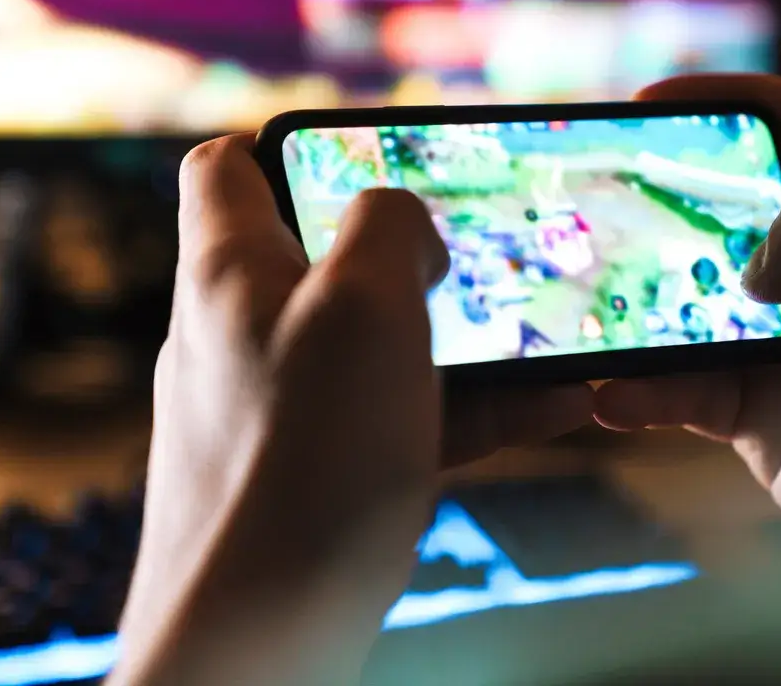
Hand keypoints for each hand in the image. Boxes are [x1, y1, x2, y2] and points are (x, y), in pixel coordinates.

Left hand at [113, 134, 592, 684]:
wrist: (262, 635)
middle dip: (416, 254)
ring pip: (383, 345)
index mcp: (232, 271)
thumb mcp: (360, 304)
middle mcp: (245, 332)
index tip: (377, 157)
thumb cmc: (305, 457)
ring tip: (551, 338)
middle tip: (488, 254)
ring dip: (468, 337)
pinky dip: (472, 407)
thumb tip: (406, 222)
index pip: (228, 167)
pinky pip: (404, 417)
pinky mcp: (322, 470)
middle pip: (329, 258)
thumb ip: (388, 226)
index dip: (299, 145)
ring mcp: (283, 406)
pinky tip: (553, 408)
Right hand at [596, 75, 780, 575]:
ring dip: (632, 303)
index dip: (723, 101)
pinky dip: (640, 393)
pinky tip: (608, 395)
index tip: (646, 104)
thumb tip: (752, 269)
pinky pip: (681, 394)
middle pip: (722, 211)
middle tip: (592, 197)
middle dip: (657, 198)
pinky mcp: (760, 418)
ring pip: (687, 304)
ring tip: (579, 301)